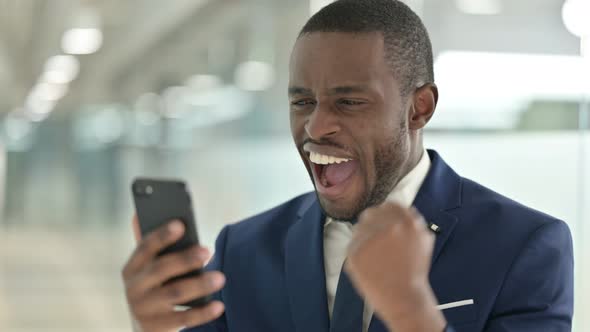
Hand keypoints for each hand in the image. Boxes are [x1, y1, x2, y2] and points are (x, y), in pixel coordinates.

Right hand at [122, 216, 225, 331]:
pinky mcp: (157, 327)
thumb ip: (150, 245)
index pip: (145, 247)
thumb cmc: (153, 287)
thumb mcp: (147, 268)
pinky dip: (202, 312)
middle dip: (184, 259)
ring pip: (174, 294)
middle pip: (161, 269)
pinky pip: (183, 318)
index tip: (180, 224)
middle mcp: (134, 288)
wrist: (145, 326)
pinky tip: (219, 305)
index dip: (162, 235)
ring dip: (199, 284)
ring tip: (220, 277)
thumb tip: (138, 215)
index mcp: (132, 268)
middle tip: (207, 250)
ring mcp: (144, 309)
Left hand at [345, 202, 445, 331]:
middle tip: (377, 240)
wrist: (404, 298)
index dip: (386, 215)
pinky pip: (352, 244)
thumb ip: (411, 221)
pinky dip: (358, 253)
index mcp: (408, 222)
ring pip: (359, 227)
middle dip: (373, 224)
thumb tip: (396, 210)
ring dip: (364, 237)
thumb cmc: (414, 272)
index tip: (384, 223)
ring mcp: (370, 238)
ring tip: (375, 256)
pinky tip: (369, 264)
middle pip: (371, 213)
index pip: (390, 205)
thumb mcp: (423, 239)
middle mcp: (389, 226)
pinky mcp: (355, 251)